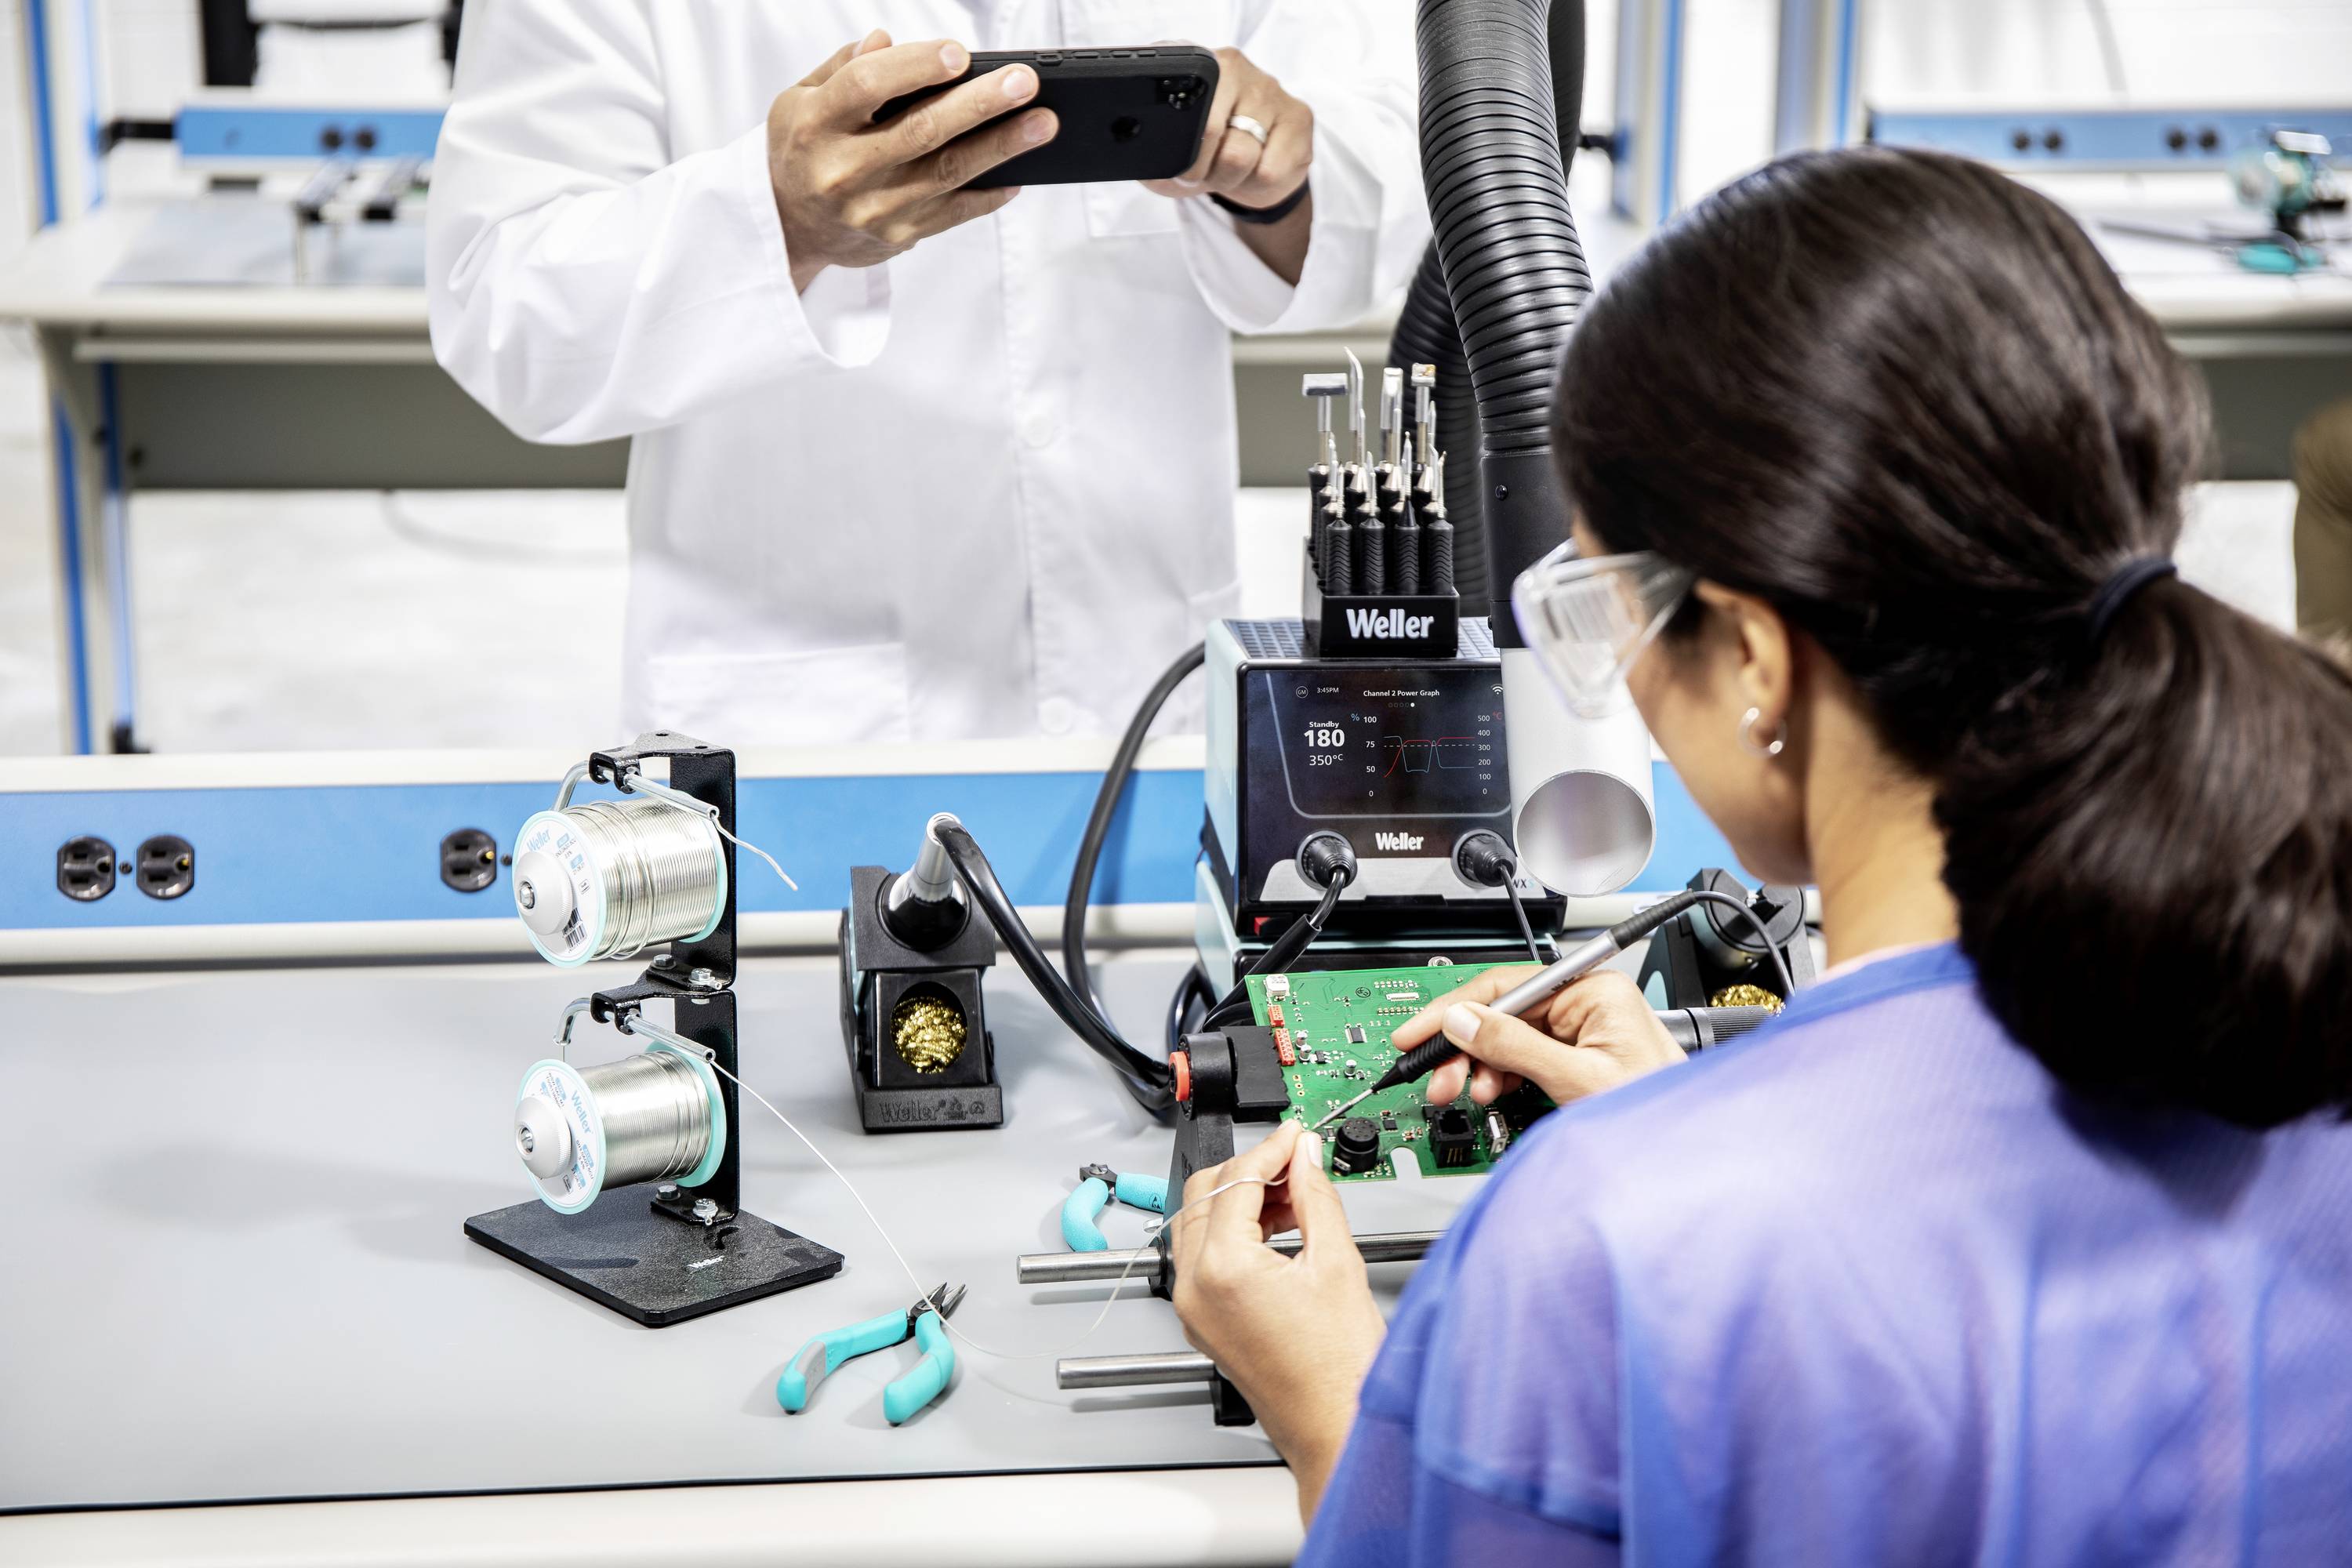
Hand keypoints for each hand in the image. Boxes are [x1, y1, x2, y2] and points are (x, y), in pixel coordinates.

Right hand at [767, 32, 1057, 292]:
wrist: (788, 226)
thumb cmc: (803, 147)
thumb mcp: (801, 99)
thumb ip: (843, 68)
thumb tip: (886, 41)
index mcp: (816, 124)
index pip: (867, 86)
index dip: (916, 67)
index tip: (960, 54)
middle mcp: (843, 169)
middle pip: (921, 131)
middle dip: (979, 103)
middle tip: (1025, 82)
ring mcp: (873, 208)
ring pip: (947, 173)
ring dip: (1001, 146)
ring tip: (1042, 123)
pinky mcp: (898, 236)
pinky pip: (953, 213)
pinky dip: (989, 194)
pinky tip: (1019, 173)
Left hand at [1143, 46, 1314, 284]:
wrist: (1255, 168)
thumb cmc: (1212, 154)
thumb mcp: (1175, 156)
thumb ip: (1157, 159)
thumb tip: (1148, 171)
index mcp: (1201, 69)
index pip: (1190, 111)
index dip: (1186, 152)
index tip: (1183, 170)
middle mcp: (1237, 69)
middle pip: (1214, 136)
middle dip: (1205, 171)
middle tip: (1206, 175)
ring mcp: (1271, 89)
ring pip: (1242, 156)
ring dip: (1230, 179)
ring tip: (1230, 173)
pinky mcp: (1299, 116)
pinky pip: (1270, 170)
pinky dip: (1258, 184)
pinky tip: (1257, 170)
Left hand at [1169, 1120, 1383, 1517]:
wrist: (1338, 1430)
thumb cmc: (1340, 1373)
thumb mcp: (1337, 1263)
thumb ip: (1316, 1196)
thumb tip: (1305, 1156)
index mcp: (1221, 1270)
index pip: (1236, 1180)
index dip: (1271, 1148)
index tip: (1295, 1135)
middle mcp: (1194, 1289)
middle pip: (1206, 1194)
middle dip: (1251, 1170)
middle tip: (1296, 1161)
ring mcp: (1194, 1309)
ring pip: (1202, 1222)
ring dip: (1243, 1199)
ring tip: (1296, 1194)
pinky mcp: (1204, 1323)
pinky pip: (1207, 1256)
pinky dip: (1237, 1231)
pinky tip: (1282, 1227)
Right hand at [1390, 967, 1686, 1107]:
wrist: (1687, 1155)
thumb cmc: (1652, 1112)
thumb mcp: (1575, 1079)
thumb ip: (1513, 1046)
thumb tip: (1462, 1021)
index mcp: (1593, 989)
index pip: (1505, 986)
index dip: (1452, 1010)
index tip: (1415, 1033)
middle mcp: (1587, 1001)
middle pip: (1502, 1013)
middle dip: (1464, 1047)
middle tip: (1436, 1078)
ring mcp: (1582, 1030)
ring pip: (1507, 1038)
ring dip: (1478, 1067)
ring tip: (1461, 1092)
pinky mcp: (1577, 1057)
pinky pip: (1523, 1058)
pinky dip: (1500, 1077)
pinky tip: (1490, 1092)